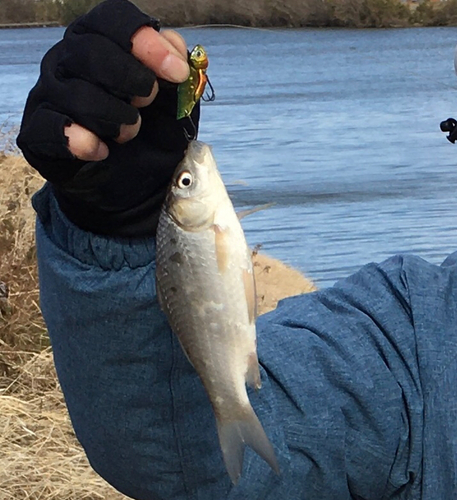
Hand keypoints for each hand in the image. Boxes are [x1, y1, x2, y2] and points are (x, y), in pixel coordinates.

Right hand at [17, 0, 199, 237]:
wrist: (136, 186)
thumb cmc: (152, 136)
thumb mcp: (175, 104)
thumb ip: (176, 72)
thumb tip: (174, 45)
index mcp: (102, 43)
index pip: (112, 19)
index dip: (145, 41)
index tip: (176, 72)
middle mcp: (69, 62)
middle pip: (89, 50)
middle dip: (130, 79)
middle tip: (148, 101)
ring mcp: (50, 96)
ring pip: (75, 93)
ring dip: (115, 118)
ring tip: (129, 134)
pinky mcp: (38, 133)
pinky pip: (51, 129)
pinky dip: (83, 142)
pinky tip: (102, 151)